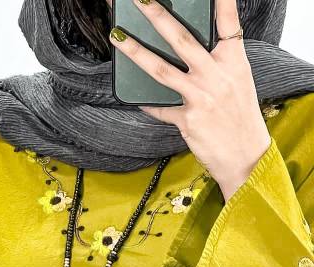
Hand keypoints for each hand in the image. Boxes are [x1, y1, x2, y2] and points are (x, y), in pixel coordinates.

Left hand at [106, 0, 271, 201]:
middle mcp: (216, 75)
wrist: (245, 156)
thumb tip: (187, 50)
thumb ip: (216, 63)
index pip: (227, 23)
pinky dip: (148, 104)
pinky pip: (160, 108)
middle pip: (182, 40)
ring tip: (117, 37)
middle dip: (158, 16)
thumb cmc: (239, 117)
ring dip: (136, 52)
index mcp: (233, 61)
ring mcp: (200, 97)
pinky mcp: (187, 120)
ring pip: (161, 69)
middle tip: (140, 0)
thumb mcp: (237, 81)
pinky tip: (134, 99)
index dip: (221, 2)